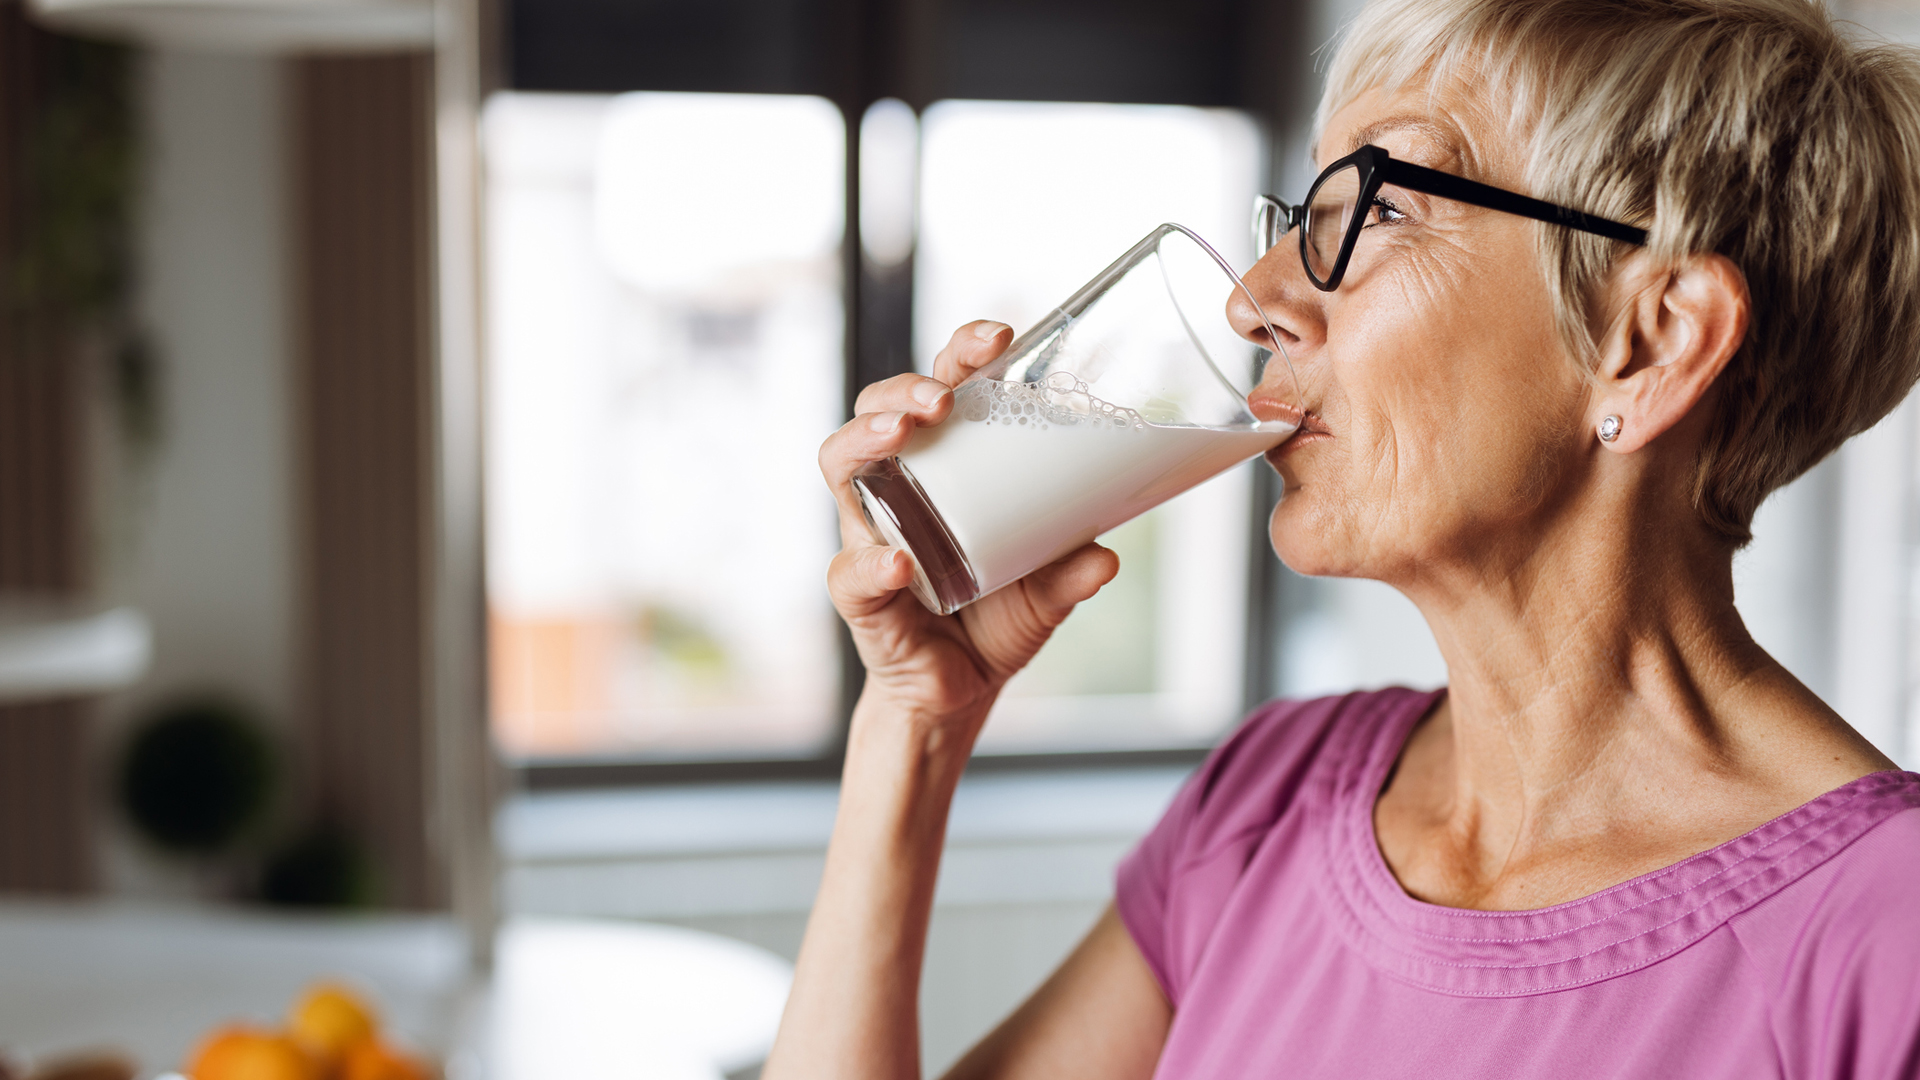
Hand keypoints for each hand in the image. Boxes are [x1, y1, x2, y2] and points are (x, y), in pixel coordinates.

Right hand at [818, 321, 1120, 734]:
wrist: (959, 695)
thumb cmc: (996, 620)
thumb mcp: (1048, 592)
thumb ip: (1071, 572)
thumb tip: (1105, 556)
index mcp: (942, 470)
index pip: (938, 390)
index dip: (961, 353)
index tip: (1000, 336)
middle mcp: (895, 490)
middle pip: (876, 410)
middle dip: (903, 389)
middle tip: (942, 398)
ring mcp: (869, 535)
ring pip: (840, 466)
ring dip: (866, 439)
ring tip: (903, 434)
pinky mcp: (859, 595)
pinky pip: (851, 571)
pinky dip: (874, 563)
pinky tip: (900, 561)